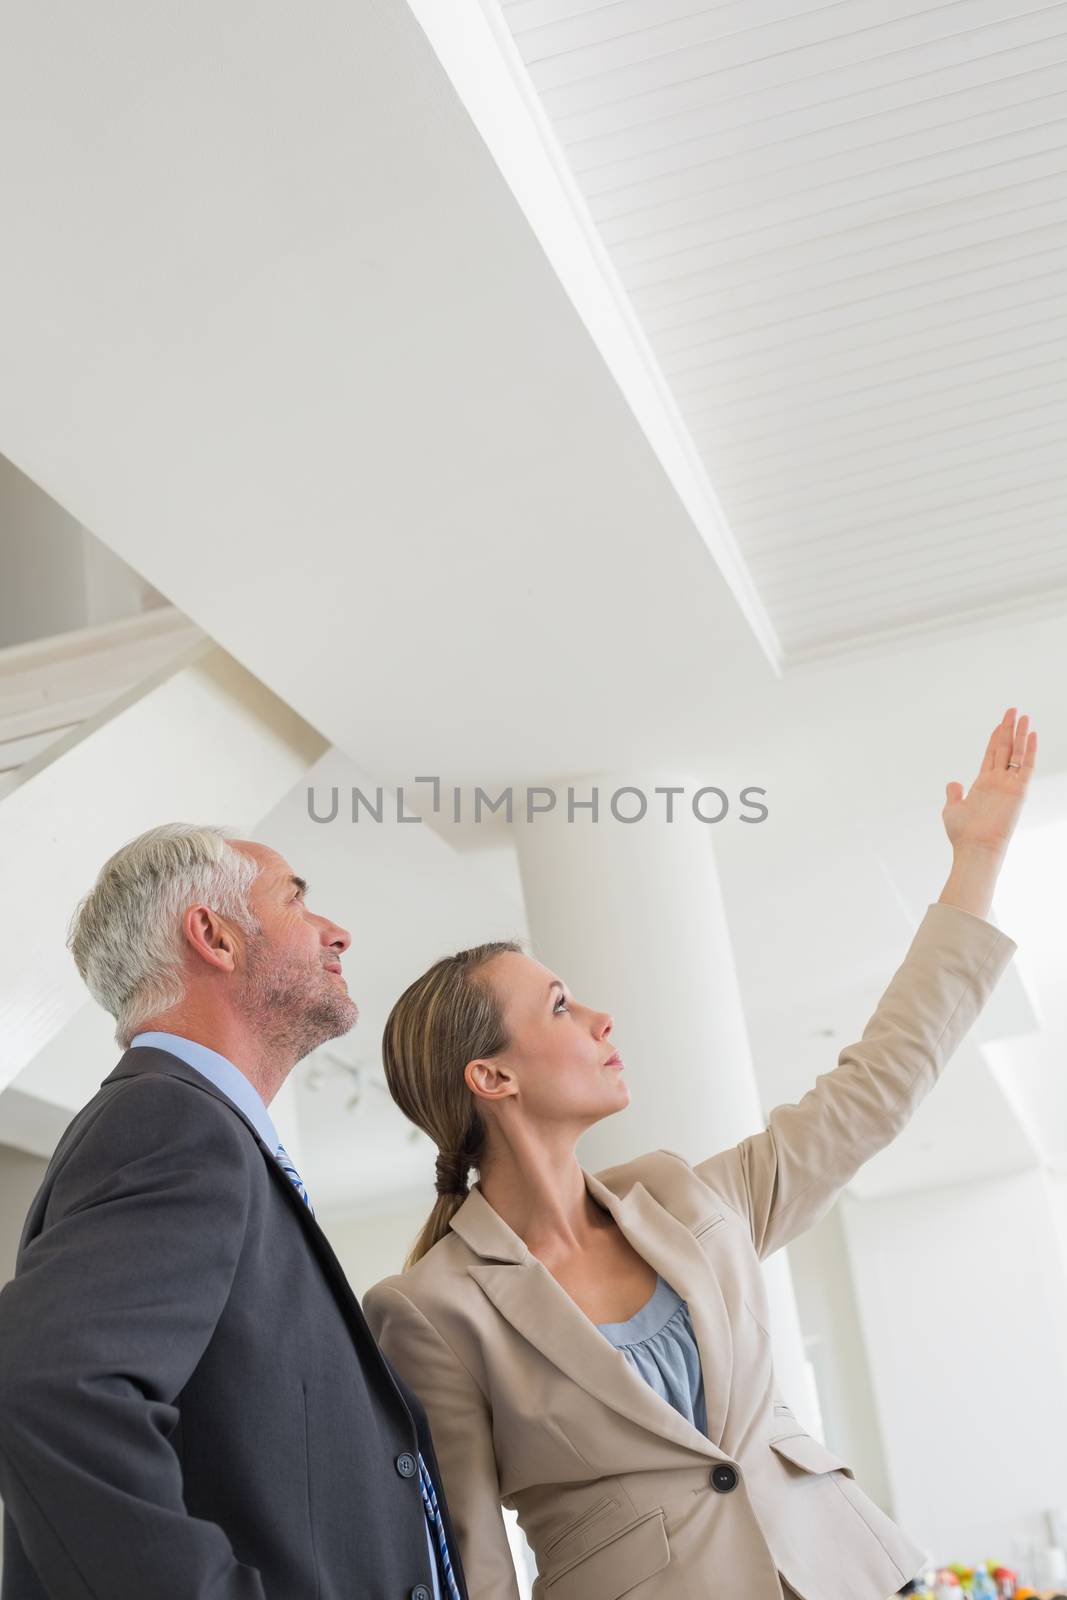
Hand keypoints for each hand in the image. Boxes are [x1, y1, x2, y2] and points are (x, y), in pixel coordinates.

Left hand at [942, 707, 1036, 858]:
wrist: (975, 847)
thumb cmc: (963, 834)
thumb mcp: (952, 810)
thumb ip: (954, 794)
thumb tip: (953, 783)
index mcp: (983, 784)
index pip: (992, 754)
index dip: (996, 737)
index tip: (1000, 723)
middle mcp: (998, 781)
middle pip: (1005, 748)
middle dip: (1008, 729)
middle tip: (1013, 710)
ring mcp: (1009, 785)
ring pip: (1016, 752)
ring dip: (1020, 734)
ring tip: (1023, 715)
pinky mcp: (1019, 791)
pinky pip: (1026, 766)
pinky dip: (1030, 749)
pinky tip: (1032, 734)